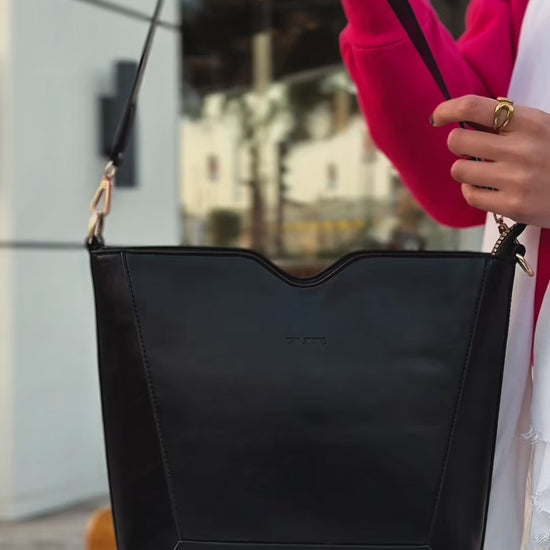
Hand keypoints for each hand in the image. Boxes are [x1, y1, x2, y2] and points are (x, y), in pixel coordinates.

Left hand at [431, 94, 549, 227]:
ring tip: (483, 172)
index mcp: (528, 122)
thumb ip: (510, 121)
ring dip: (465, 171)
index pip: (474, 106)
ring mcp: (516, 178)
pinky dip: (473, 192)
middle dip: (459, 144)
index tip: (437, 117)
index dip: (447, 109)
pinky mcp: (513, 205)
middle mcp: (521, 148)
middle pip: (458, 140)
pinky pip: (470, 195)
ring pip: (459, 170)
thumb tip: (469, 114)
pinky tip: (488, 189)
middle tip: (472, 150)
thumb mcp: (543, 127)